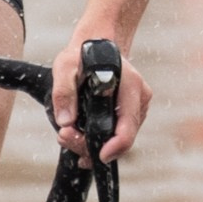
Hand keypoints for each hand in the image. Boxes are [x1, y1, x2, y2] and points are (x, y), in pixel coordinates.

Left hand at [51, 33, 150, 160]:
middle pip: (123, 137)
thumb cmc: (84, 54)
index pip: (128, 125)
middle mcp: (139, 98)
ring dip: (93, 143)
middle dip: (92, 146)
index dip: (115, 146)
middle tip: (64, 136)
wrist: (99, 44)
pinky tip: (80, 135)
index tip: (97, 156)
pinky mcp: (130, 112)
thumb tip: (65, 121)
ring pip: (120, 138)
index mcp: (129, 85)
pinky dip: (100, 138)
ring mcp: (137, 106)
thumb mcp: (65, 66)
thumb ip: (63, 92)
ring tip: (67, 134)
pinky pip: (118, 132)